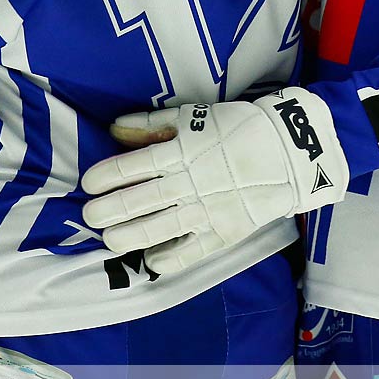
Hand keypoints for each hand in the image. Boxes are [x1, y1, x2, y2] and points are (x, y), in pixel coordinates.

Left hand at [79, 88, 346, 275]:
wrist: (290, 150)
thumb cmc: (238, 127)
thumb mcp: (194, 116)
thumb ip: (152, 124)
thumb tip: (114, 129)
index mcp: (180, 152)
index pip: (132, 168)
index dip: (106, 177)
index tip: (89, 184)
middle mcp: (188, 184)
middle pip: (138, 202)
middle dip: (107, 211)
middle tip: (90, 216)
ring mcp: (205, 212)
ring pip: (157, 230)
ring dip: (128, 237)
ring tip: (110, 241)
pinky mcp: (224, 233)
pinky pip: (190, 252)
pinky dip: (168, 259)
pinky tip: (150, 261)